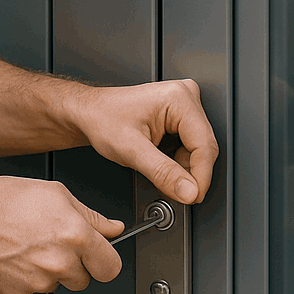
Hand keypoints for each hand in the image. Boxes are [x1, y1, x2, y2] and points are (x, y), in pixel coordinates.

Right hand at [0, 175, 123, 293]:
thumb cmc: (3, 200)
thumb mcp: (55, 194)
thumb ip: (90, 216)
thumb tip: (113, 228)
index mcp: (75, 236)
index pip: (111, 267)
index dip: (105, 260)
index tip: (99, 256)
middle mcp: (60, 263)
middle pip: (85, 280)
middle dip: (76, 265)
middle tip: (54, 243)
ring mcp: (38, 282)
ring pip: (57, 284)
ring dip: (49, 271)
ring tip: (29, 244)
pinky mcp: (18, 293)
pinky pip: (32, 290)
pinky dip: (27, 278)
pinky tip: (15, 256)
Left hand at [72, 79, 218, 205]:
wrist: (89, 113)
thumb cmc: (102, 119)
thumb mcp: (131, 150)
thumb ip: (163, 172)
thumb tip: (189, 191)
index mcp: (178, 98)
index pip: (204, 145)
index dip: (200, 177)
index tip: (192, 197)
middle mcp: (186, 96)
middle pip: (204, 147)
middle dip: (191, 175)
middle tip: (175, 192)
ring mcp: (185, 104)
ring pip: (199, 149)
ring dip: (184, 170)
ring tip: (162, 176)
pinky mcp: (181, 115)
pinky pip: (191, 146)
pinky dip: (179, 163)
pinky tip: (163, 166)